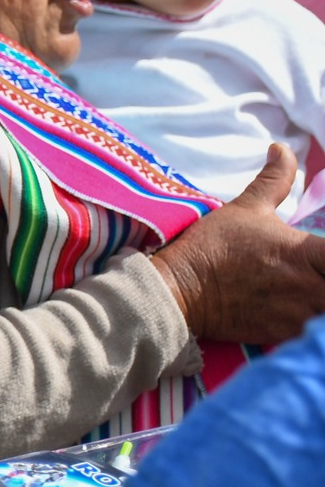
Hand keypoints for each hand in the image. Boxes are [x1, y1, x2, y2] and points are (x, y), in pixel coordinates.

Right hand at [149, 145, 324, 344]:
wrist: (177, 292)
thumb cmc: (212, 247)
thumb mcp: (244, 208)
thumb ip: (274, 180)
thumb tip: (283, 148)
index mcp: (305, 252)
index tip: (324, 255)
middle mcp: (309, 286)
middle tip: (320, 275)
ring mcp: (298, 315)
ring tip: (316, 297)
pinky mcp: (284, 335)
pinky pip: (315, 338)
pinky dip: (316, 330)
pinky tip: (310, 318)